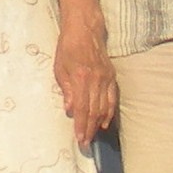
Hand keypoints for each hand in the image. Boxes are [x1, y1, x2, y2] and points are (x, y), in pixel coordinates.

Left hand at [52, 15, 116, 149]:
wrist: (85, 30)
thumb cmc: (68, 48)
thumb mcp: (60, 68)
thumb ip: (66, 89)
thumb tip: (70, 109)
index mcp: (81, 78)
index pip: (83, 108)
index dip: (82, 126)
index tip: (80, 139)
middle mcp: (96, 80)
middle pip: (95, 111)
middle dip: (90, 129)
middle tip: (86, 143)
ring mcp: (106, 78)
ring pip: (105, 107)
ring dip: (99, 124)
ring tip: (94, 136)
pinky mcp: (112, 76)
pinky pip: (112, 98)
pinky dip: (110, 112)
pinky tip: (105, 122)